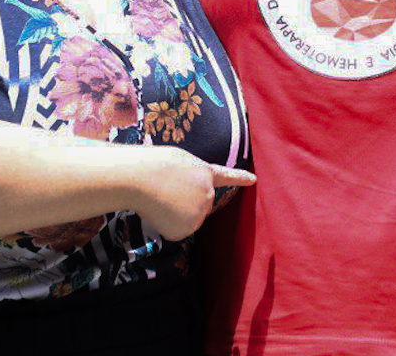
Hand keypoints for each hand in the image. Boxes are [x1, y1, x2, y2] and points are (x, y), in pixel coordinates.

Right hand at [134, 147, 255, 240]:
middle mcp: (208, 194)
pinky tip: (158, 212)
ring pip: (185, 220)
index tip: (254, 179)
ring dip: (172, 214)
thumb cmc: (152, 166)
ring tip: (160, 198)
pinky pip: (174, 231)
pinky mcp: (186, 229)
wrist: (141, 177)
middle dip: (182, 202)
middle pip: (197, 205)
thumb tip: (177, 199)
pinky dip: (164, 225)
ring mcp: (199, 212)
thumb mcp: (176, 163)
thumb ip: (186, 179)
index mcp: (205, 173)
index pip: (227, 176)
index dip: (239, 178)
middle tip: (164, 191)